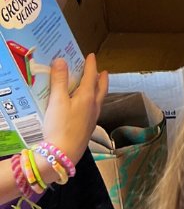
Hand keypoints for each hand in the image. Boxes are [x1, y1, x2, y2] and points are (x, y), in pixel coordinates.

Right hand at [42, 56, 107, 174]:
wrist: (63, 153)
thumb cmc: (60, 126)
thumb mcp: (57, 101)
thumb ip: (59, 80)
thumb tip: (61, 60)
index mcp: (87, 96)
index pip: (91, 76)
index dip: (90, 64)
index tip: (91, 56)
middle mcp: (93, 105)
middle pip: (101, 88)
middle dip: (101, 78)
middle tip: (102, 70)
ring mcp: (92, 117)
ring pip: (99, 99)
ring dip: (98, 89)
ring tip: (96, 85)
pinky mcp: (87, 127)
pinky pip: (93, 109)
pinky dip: (92, 101)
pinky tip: (86, 106)